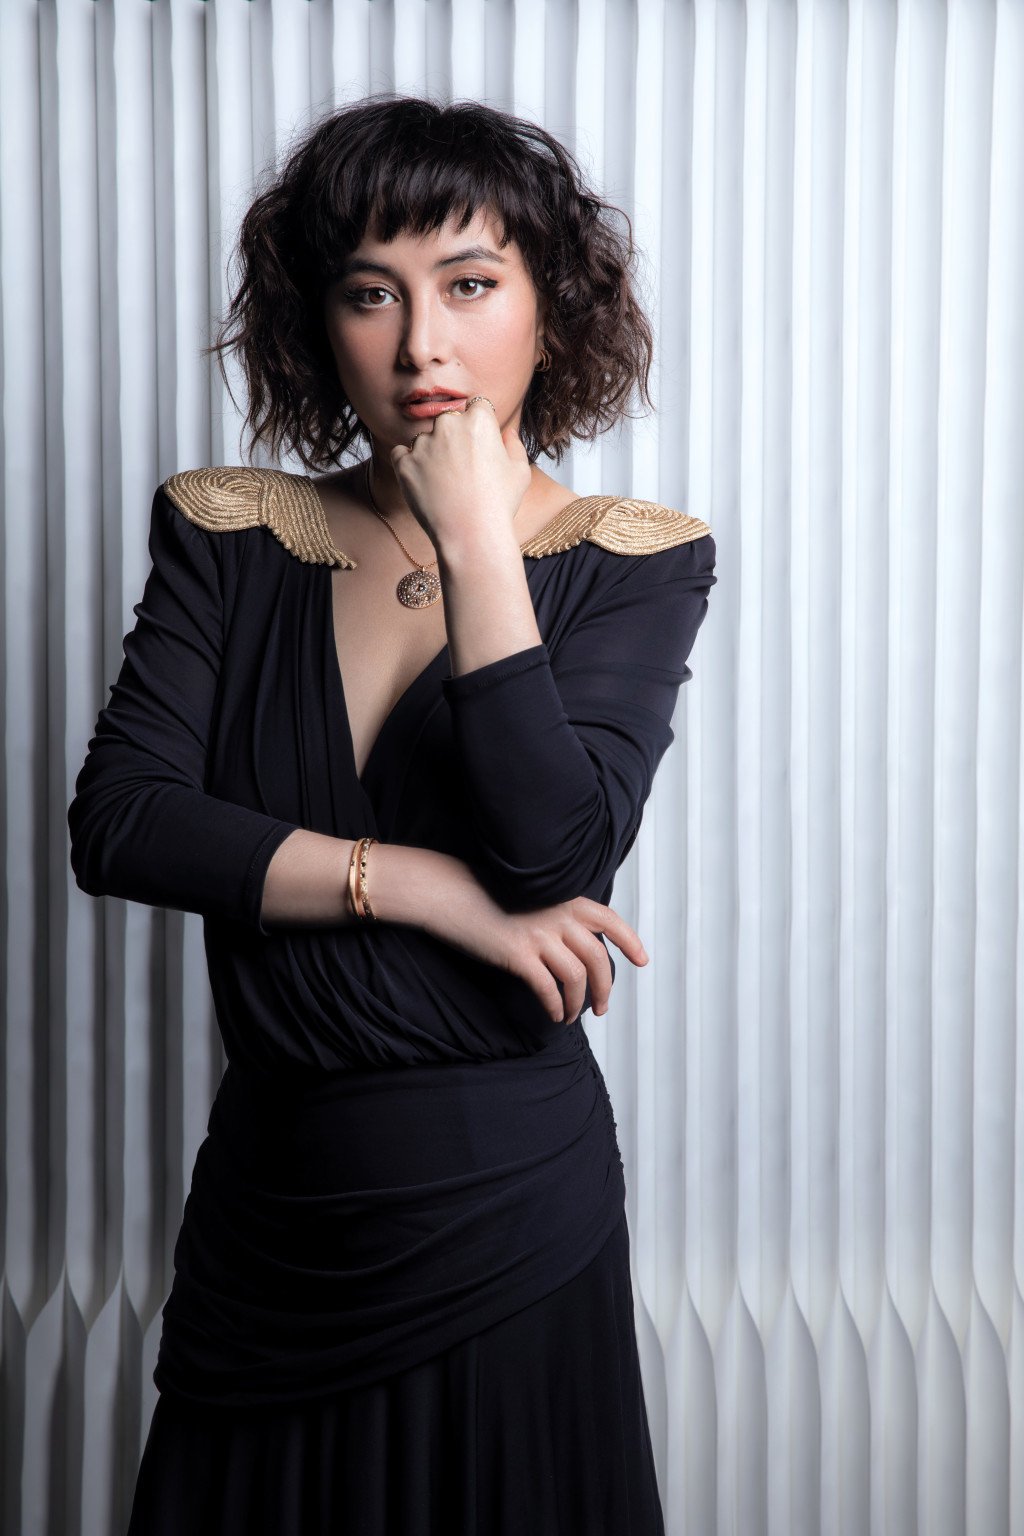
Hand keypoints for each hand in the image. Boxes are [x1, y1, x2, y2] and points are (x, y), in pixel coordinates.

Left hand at [389, 399, 532, 553]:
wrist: (470, 535)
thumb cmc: (499, 505)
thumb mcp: (520, 473)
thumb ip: (514, 445)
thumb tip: (506, 433)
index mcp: (479, 420)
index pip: (476, 406)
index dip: (478, 426)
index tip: (478, 446)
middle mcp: (449, 424)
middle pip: (449, 421)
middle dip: (453, 439)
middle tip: (462, 471)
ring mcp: (423, 443)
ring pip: (425, 440)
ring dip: (431, 454)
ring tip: (445, 485)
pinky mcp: (403, 463)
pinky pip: (401, 455)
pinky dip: (409, 465)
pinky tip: (424, 484)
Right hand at [416, 856, 647, 1023]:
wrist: (449, 893)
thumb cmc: (486, 896)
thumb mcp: (532, 898)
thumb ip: (556, 915)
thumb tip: (575, 944)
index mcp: (564, 899)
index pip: (609, 920)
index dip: (629, 942)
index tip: (642, 961)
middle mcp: (557, 915)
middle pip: (598, 958)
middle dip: (606, 988)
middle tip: (603, 1007)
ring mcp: (538, 934)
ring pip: (576, 978)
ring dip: (579, 1003)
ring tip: (573, 1016)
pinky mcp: (517, 954)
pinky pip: (547, 988)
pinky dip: (556, 1006)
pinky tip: (554, 1015)